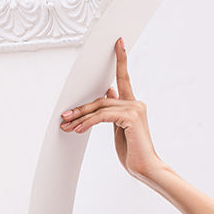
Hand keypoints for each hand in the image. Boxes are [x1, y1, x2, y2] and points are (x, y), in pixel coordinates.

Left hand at [59, 38, 159, 180]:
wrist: (148, 170)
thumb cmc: (135, 154)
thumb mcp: (120, 130)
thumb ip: (113, 112)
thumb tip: (108, 94)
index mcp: (133, 105)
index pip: (124, 78)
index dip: (121, 60)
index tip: (119, 43)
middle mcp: (135, 103)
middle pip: (101, 99)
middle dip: (81, 109)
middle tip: (66, 116)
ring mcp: (134, 109)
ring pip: (100, 107)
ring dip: (80, 117)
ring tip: (68, 125)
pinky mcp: (131, 117)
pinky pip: (103, 116)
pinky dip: (89, 122)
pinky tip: (79, 128)